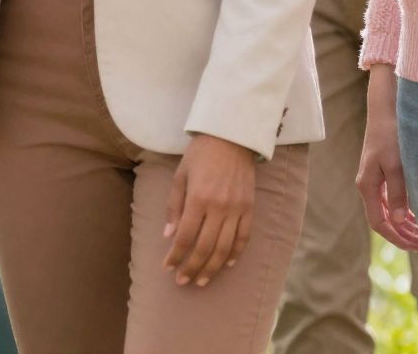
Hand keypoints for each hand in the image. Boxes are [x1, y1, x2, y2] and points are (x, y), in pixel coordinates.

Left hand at [164, 133, 258, 286]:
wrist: (231, 137)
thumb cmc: (200, 155)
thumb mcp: (180, 176)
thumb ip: (174, 207)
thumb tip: (169, 236)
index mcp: (198, 198)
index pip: (185, 237)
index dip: (176, 256)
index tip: (167, 267)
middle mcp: (219, 207)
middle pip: (205, 247)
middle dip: (192, 268)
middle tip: (182, 282)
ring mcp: (237, 209)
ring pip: (224, 248)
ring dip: (212, 268)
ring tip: (202, 280)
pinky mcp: (250, 209)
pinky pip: (243, 238)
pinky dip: (234, 253)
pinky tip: (225, 264)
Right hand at [357, 64, 417, 249]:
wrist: (385, 109)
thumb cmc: (391, 135)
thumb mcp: (396, 165)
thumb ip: (397, 193)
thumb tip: (396, 221)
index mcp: (367, 185)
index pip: (379, 223)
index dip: (397, 238)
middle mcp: (368, 184)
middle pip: (383, 219)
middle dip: (403, 235)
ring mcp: (374, 178)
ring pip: (387, 210)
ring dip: (404, 224)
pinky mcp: (382, 171)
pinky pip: (390, 199)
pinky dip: (403, 210)